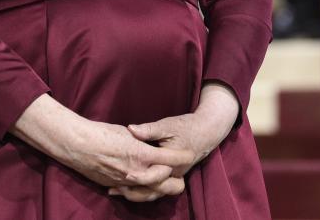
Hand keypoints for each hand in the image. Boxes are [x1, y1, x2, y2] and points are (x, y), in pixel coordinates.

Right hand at [62, 119, 194, 191]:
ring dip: (160, 187)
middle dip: (175, 179)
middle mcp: (136, 171)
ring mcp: (126, 182)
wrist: (76, 145)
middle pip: (166, 183)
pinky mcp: (115, 187)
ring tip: (166, 181)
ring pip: (151, 192)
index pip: (170, 159)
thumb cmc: (101, 133)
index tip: (188, 152)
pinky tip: (144, 187)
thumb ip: (143, 139)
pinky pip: (134, 194)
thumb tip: (154, 145)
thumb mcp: (125, 132)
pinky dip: (142, 191)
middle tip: (179, 172)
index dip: (182, 156)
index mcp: (141, 154)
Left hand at [115, 83, 241, 197]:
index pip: (155, 175)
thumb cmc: (186, 127)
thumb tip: (131, 129)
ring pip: (154, 193)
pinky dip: (143, 190)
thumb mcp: (167, 125)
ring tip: (115, 191)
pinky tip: (127, 188)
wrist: (206, 133)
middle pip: (153, 191)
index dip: (139, 176)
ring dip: (136, 194)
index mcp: (173, 163)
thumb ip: (149, 129)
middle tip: (113, 189)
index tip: (124, 173)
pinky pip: (156, 189)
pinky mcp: (171, 178)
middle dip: (133, 192)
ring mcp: (174, 178)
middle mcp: (174, 174)